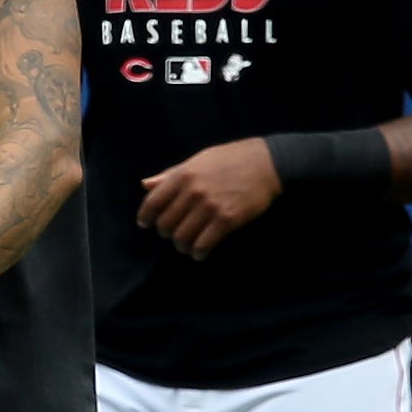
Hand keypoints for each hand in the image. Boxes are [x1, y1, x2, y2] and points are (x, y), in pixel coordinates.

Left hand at [137, 138, 282, 259]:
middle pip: (166, 224)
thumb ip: (171, 175)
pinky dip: (198, 253)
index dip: (145, 217)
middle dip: (166, 233)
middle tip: (173, 233)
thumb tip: (145, 185)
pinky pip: (203, 244)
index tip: (145, 224)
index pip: (153, 202)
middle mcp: (193, 192)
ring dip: (182, 245)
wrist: (266, 163)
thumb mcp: (197, 160)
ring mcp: (209, 207)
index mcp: (183, 175)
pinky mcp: (226, 220)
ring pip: (182, 238)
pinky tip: (200, 253)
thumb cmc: (230, 159)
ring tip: (186, 244)